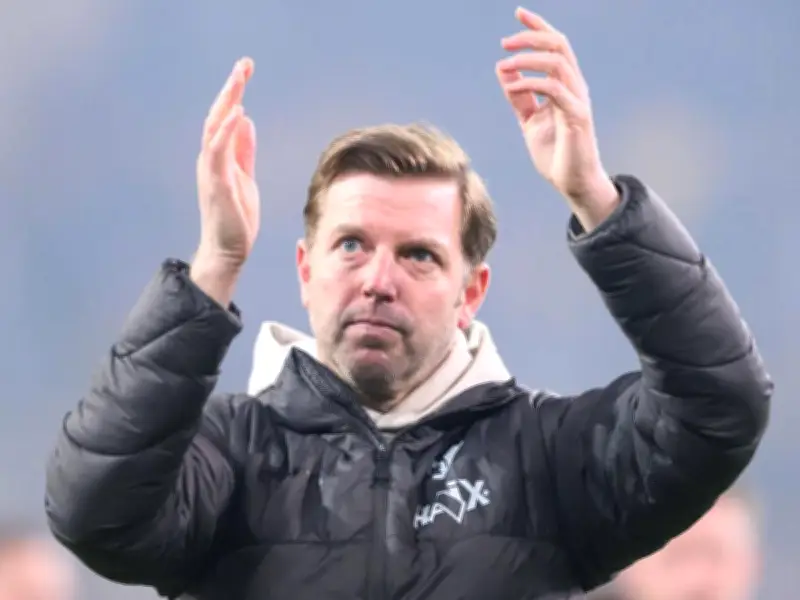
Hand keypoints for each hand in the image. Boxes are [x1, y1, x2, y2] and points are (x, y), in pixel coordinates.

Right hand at [195, 57, 259, 269]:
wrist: (229, 248)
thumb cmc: (236, 216)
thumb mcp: (245, 176)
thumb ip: (244, 149)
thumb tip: (246, 121)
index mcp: (219, 156)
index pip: (225, 117)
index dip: (234, 92)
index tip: (245, 69)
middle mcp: (211, 158)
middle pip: (218, 114)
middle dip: (231, 88)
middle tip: (245, 64)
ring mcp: (211, 169)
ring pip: (214, 126)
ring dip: (227, 101)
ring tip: (239, 78)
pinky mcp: (215, 182)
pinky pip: (217, 150)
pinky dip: (225, 130)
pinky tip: (238, 113)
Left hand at [496, 8, 617, 225]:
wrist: (572, 183)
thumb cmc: (555, 153)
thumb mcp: (530, 120)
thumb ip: (519, 96)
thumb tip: (504, 69)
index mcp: (566, 85)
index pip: (555, 45)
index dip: (538, 26)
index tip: (518, 12)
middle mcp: (575, 87)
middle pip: (559, 45)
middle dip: (532, 35)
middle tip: (505, 40)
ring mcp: (578, 100)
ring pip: (558, 62)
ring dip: (528, 58)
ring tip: (505, 63)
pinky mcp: (576, 116)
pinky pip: (554, 90)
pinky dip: (530, 84)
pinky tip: (511, 88)